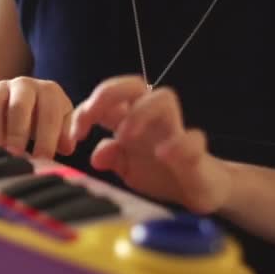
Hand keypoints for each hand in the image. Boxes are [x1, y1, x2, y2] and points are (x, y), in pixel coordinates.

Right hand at [0, 76, 75, 157]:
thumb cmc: (41, 121)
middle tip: (15, 153)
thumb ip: (64, 134)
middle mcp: (24, 85)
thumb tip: (67, 147)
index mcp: (48, 92)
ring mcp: (0, 88)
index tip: (43, 158)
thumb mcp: (58, 125)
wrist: (14, 108)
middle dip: (18, 130)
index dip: (47, 136)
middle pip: (20, 104)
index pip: (50, 113)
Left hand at [70, 75, 232, 213]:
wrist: (201, 189)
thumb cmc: (159, 171)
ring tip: (124, 135)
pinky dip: (179, 144)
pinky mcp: (197, 152)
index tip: (73, 136)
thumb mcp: (127, 167)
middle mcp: (152, 119)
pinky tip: (163, 155)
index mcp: (131, 120)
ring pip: (164, 98)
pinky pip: (193, 138)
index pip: (107, 99)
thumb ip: (110, 156)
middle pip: (134, 85)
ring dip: (140, 112)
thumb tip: (95, 157)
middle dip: (109, 93)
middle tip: (91, 116)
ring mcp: (175, 131)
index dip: (86, 110)